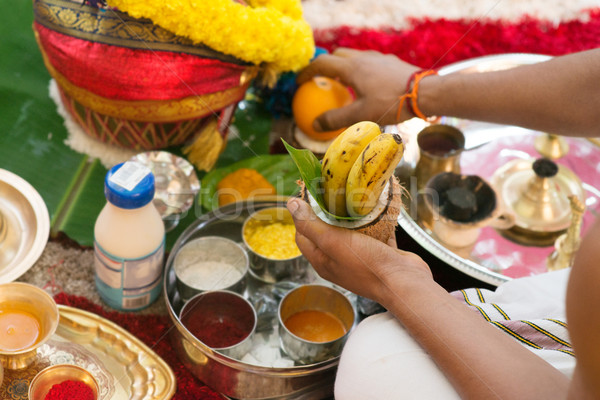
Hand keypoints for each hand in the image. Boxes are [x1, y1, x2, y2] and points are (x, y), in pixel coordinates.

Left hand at [286, 197, 431, 304]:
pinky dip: (374, 220)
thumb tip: (290, 205)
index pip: (303, 236)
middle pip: (326, 231)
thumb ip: (310, 224)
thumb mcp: (332, 241)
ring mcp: (360, 258)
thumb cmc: (366, 264)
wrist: (404, 282)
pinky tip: (376, 207)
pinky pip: (374, 233)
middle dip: (327, 211)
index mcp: (323, 261)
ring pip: (351, 232)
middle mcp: (339, 261)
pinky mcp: (379, 253)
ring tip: (353, 196)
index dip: (302, 216)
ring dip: (352, 215)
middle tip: (332, 191)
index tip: (309, 195)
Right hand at [296, 48, 419, 131]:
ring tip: (343, 84)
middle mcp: (363, 58)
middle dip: (325, 65)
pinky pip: (369, 61)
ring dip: (343, 66)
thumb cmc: (391, 103)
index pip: (322, 63)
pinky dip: (360, 70)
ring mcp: (379, 58)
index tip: (300, 82)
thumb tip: (315, 124)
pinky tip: (367, 86)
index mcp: (352, 68)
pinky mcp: (391, 62)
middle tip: (321, 80)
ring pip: (354, 56)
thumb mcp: (360, 115)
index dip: (307, 72)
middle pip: (337, 55)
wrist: (425, 93)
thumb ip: (336, 120)